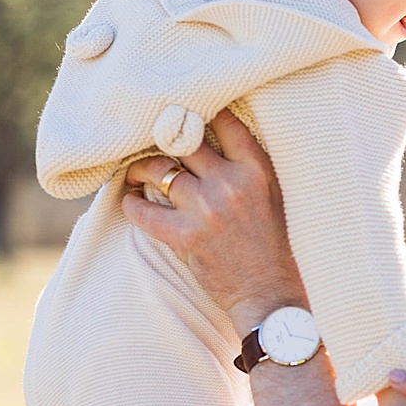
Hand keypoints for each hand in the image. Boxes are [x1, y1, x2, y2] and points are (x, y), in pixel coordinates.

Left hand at [122, 109, 305, 335]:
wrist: (270, 293)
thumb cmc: (275, 244)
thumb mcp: (274, 195)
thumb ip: (248, 167)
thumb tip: (212, 138)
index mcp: (257, 170)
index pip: (224, 122)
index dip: (201, 112)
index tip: (187, 113)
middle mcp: (231, 184)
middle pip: (184, 140)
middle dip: (165, 138)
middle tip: (153, 141)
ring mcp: (206, 210)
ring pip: (158, 170)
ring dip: (141, 169)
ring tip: (137, 172)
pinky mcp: (185, 237)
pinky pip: (143, 211)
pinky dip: (131, 205)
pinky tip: (130, 201)